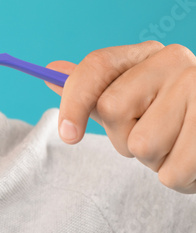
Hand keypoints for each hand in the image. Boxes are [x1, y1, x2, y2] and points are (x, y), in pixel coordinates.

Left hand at [45, 41, 195, 193]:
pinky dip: (178, 178)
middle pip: (111, 109)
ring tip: (175, 145)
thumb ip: (92, 90)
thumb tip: (50, 72)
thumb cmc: (166, 119)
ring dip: (153, 160)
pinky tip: (191, 159)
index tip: (67, 135)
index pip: (97, 66)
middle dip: (123, 138)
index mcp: (147, 54)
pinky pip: (171, 173)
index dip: (74, 100)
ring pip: (141, 146)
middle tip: (152, 134)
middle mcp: (174, 61)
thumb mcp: (129, 99)